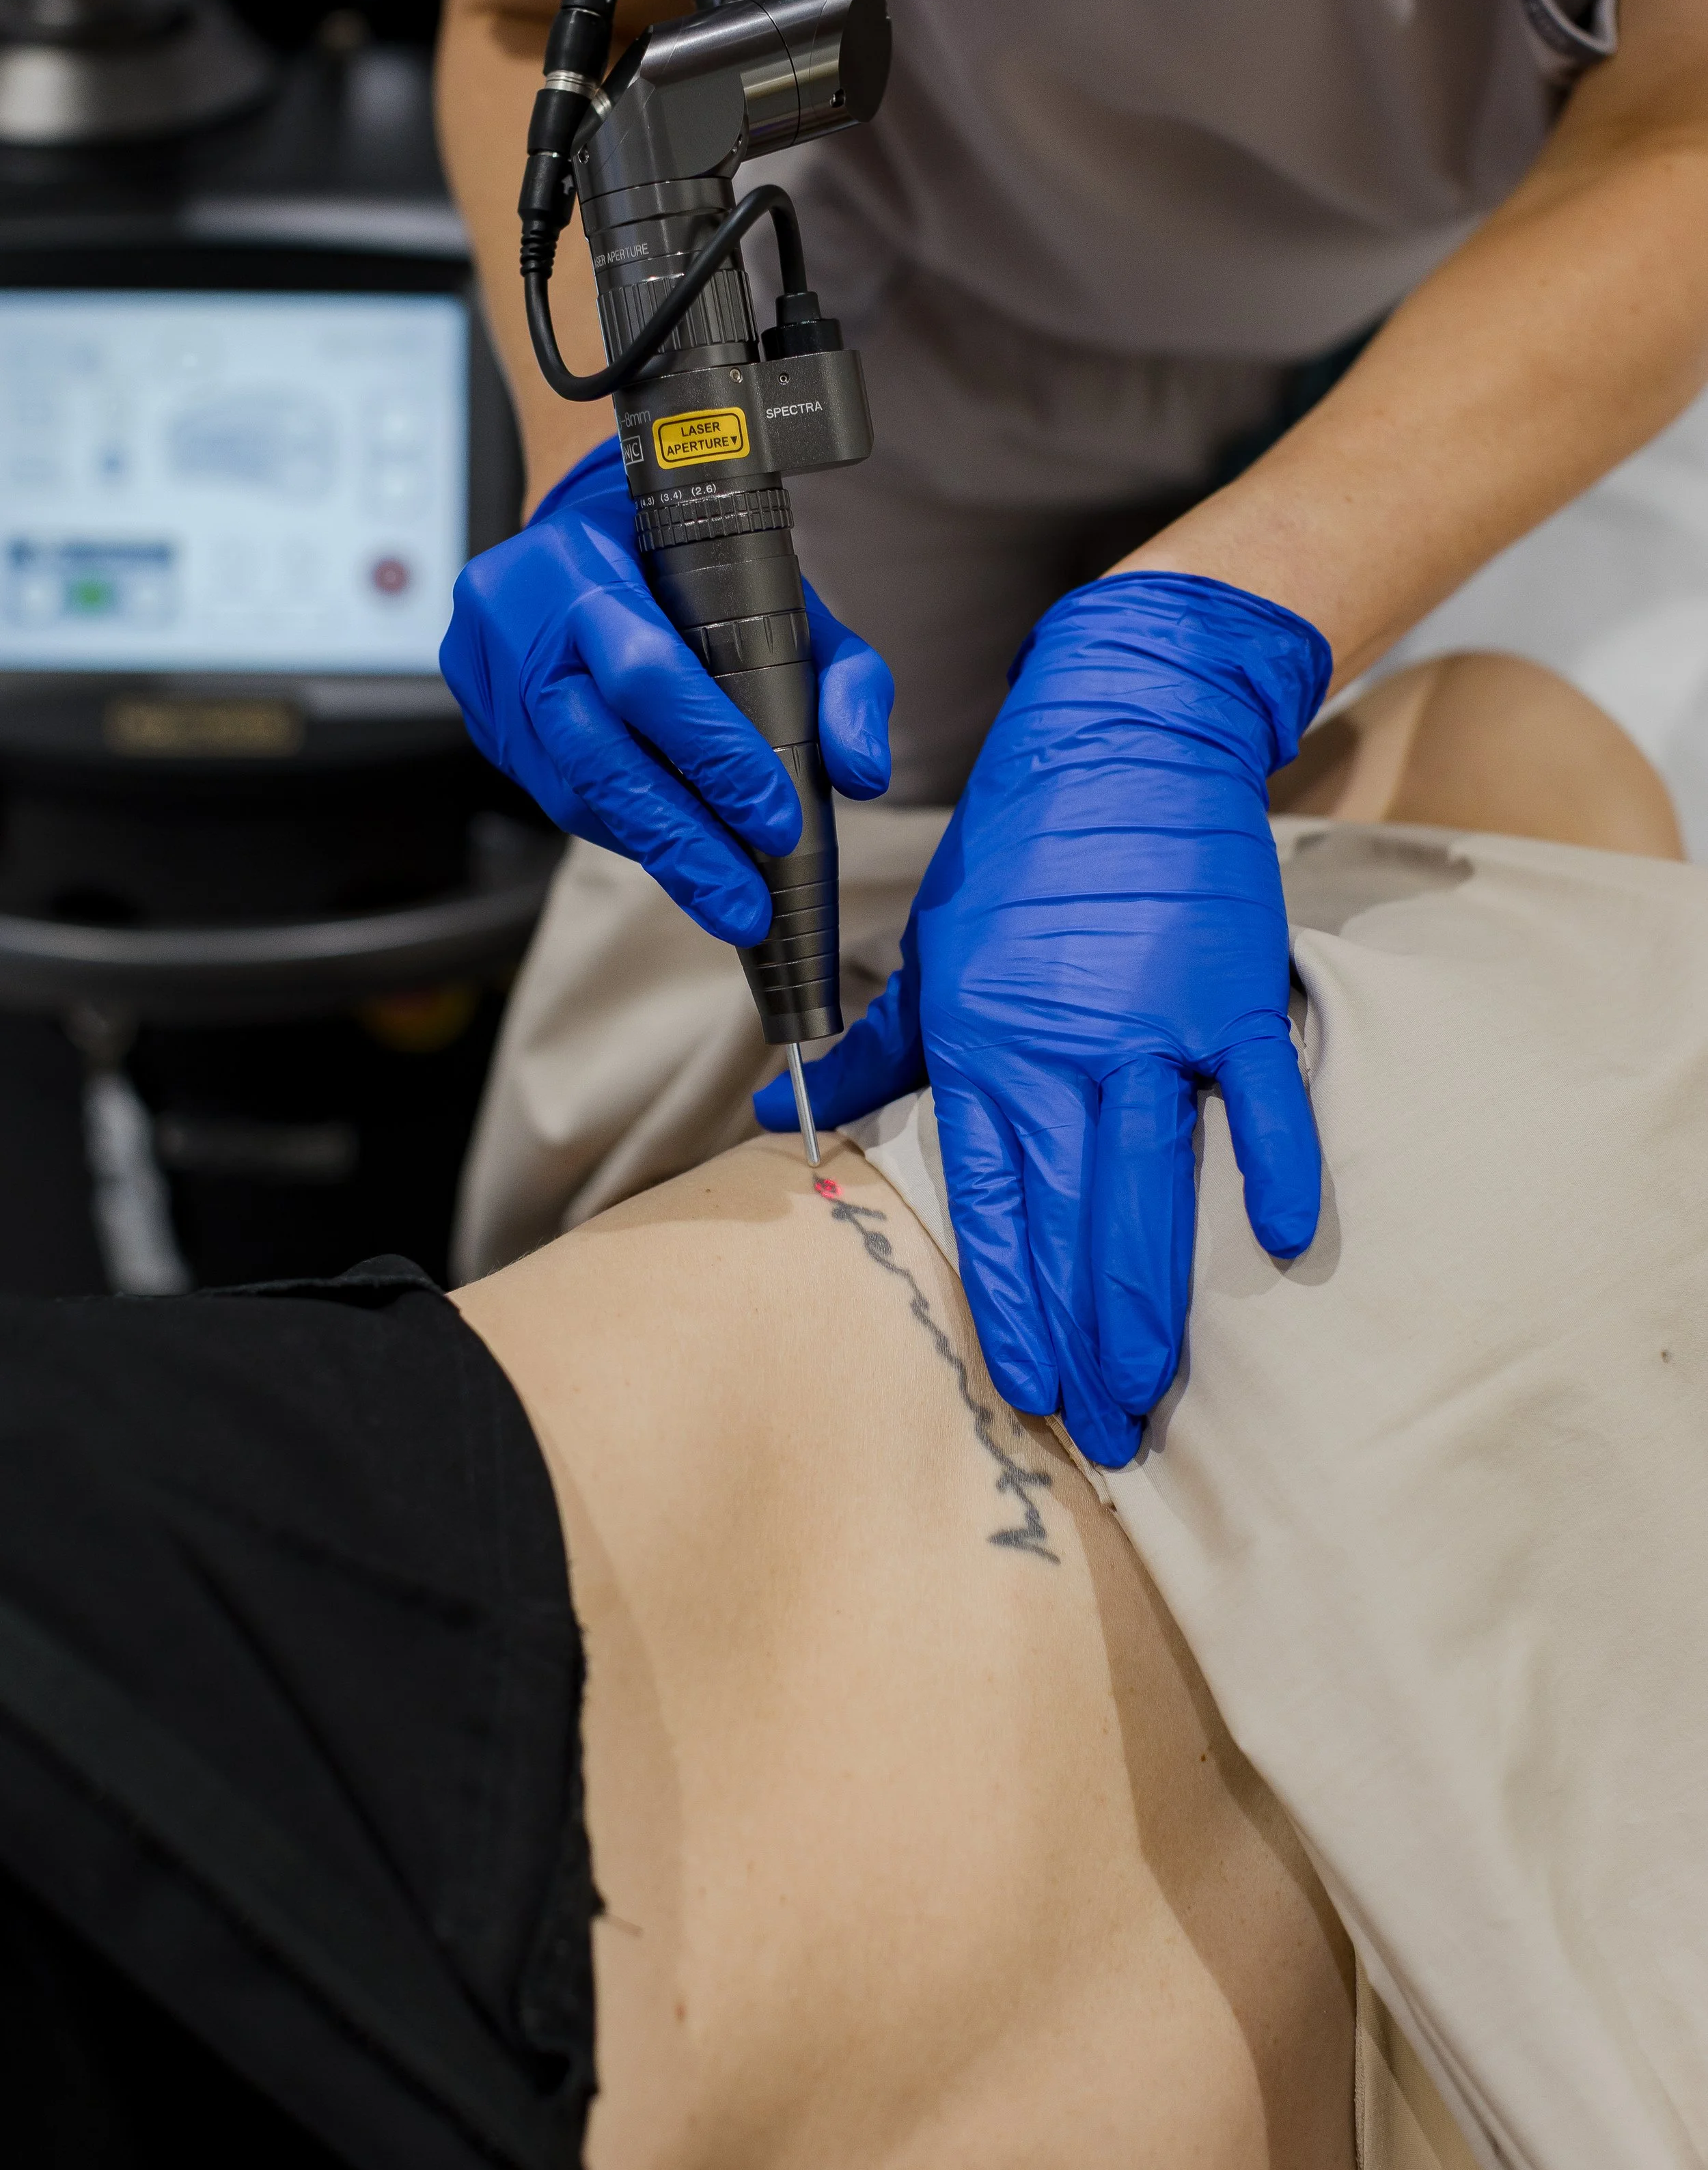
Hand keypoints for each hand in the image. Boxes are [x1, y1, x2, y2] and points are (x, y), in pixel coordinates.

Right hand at [441, 436, 893, 943]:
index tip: (775, 821)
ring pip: (570, 788)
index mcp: (586, 562)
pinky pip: (551, 790)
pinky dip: (620, 826)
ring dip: (653, 849)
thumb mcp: (781, 590)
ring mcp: (487, 670)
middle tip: (745, 909)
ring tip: (721, 896)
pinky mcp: (478, 713)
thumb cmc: (686, 559)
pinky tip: (670, 847)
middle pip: (598, 754)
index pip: (648, 674)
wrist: (582, 522)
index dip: (713, 755)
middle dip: (681, 841)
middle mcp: (519, 615)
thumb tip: (862, 772)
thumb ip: (840, 674)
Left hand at [755, 572, 1331, 1463]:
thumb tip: (774, 1108)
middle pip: (1071, 1215)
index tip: (1023, 1384)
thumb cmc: (1019, 852)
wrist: (1120, 738)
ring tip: (1155, 1387)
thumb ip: (875, 1047)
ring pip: (1151, 1180)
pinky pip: (1258, 1093)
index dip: (1009, 1299)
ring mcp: (1157, 1019)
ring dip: (1154, 1292)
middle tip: (1099, 1431)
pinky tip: (1274, 1240)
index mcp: (987, 1038)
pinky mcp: (1232, 990)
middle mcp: (1067, 1042)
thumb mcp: (929, 947)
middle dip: (1082, 1332)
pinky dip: (1271, 1160)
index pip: (993, 1197)